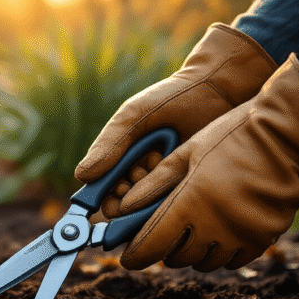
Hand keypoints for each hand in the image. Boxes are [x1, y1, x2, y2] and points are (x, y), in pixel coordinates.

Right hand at [74, 24, 276, 217]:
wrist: (216, 90)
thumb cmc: (170, 99)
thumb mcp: (133, 116)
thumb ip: (108, 144)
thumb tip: (81, 177)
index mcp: (121, 163)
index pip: (106, 196)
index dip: (109, 198)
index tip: (119, 187)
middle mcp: (143, 177)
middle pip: (128, 208)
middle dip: (132, 195)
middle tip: (142, 170)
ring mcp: (167, 183)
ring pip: (151, 208)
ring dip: (153, 191)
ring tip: (160, 160)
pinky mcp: (191, 185)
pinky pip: (177, 203)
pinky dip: (174, 192)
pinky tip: (177, 169)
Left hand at [118, 55, 298, 270]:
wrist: (285, 136)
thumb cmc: (228, 138)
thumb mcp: (184, 154)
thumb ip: (152, 183)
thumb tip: (123, 205)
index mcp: (189, 202)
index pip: (151, 245)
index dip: (136, 255)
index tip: (128, 257)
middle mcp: (215, 226)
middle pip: (176, 257)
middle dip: (164, 248)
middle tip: (164, 232)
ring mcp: (242, 235)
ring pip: (204, 262)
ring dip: (193, 251)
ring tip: (193, 229)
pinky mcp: (264, 238)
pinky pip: (233, 260)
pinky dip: (221, 251)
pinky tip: (220, 231)